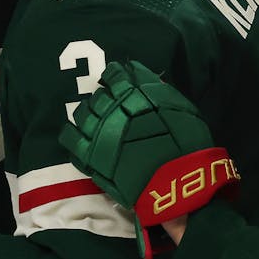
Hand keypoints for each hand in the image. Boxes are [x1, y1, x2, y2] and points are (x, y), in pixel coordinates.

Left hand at [60, 60, 237, 224]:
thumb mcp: (181, 109)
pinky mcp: (90, 155)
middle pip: (99, 94)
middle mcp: (113, 108)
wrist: (177, 184)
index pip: (116, 74)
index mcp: (136, 93)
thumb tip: (140, 77)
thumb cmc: (187, 146)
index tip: (116, 79)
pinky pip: (70, 138)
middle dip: (103, 97)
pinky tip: (80, 135)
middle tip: (110, 105)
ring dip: (88, 112)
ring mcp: (99, 131)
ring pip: (82, 112)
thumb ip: (158, 92)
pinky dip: (73, 133)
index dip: (115, 75)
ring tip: (95, 119)